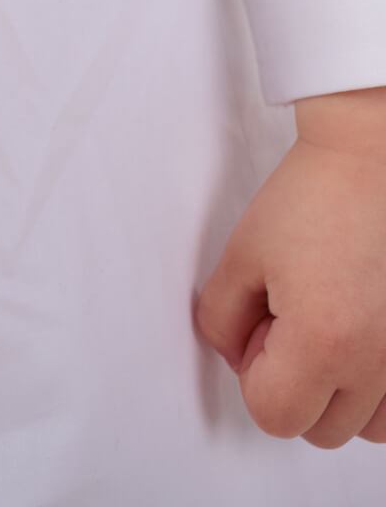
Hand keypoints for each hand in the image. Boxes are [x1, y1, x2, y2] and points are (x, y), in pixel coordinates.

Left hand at [196, 86, 385, 447]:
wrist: (368, 160)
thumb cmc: (311, 198)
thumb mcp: (241, 256)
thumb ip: (221, 318)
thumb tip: (234, 356)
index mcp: (324, 342)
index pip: (274, 416)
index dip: (253, 374)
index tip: (258, 327)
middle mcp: (379, 363)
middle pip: (320, 430)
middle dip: (293, 386)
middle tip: (290, 319)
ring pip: (367, 427)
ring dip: (340, 393)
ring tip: (328, 325)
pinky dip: (376, 385)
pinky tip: (358, 332)